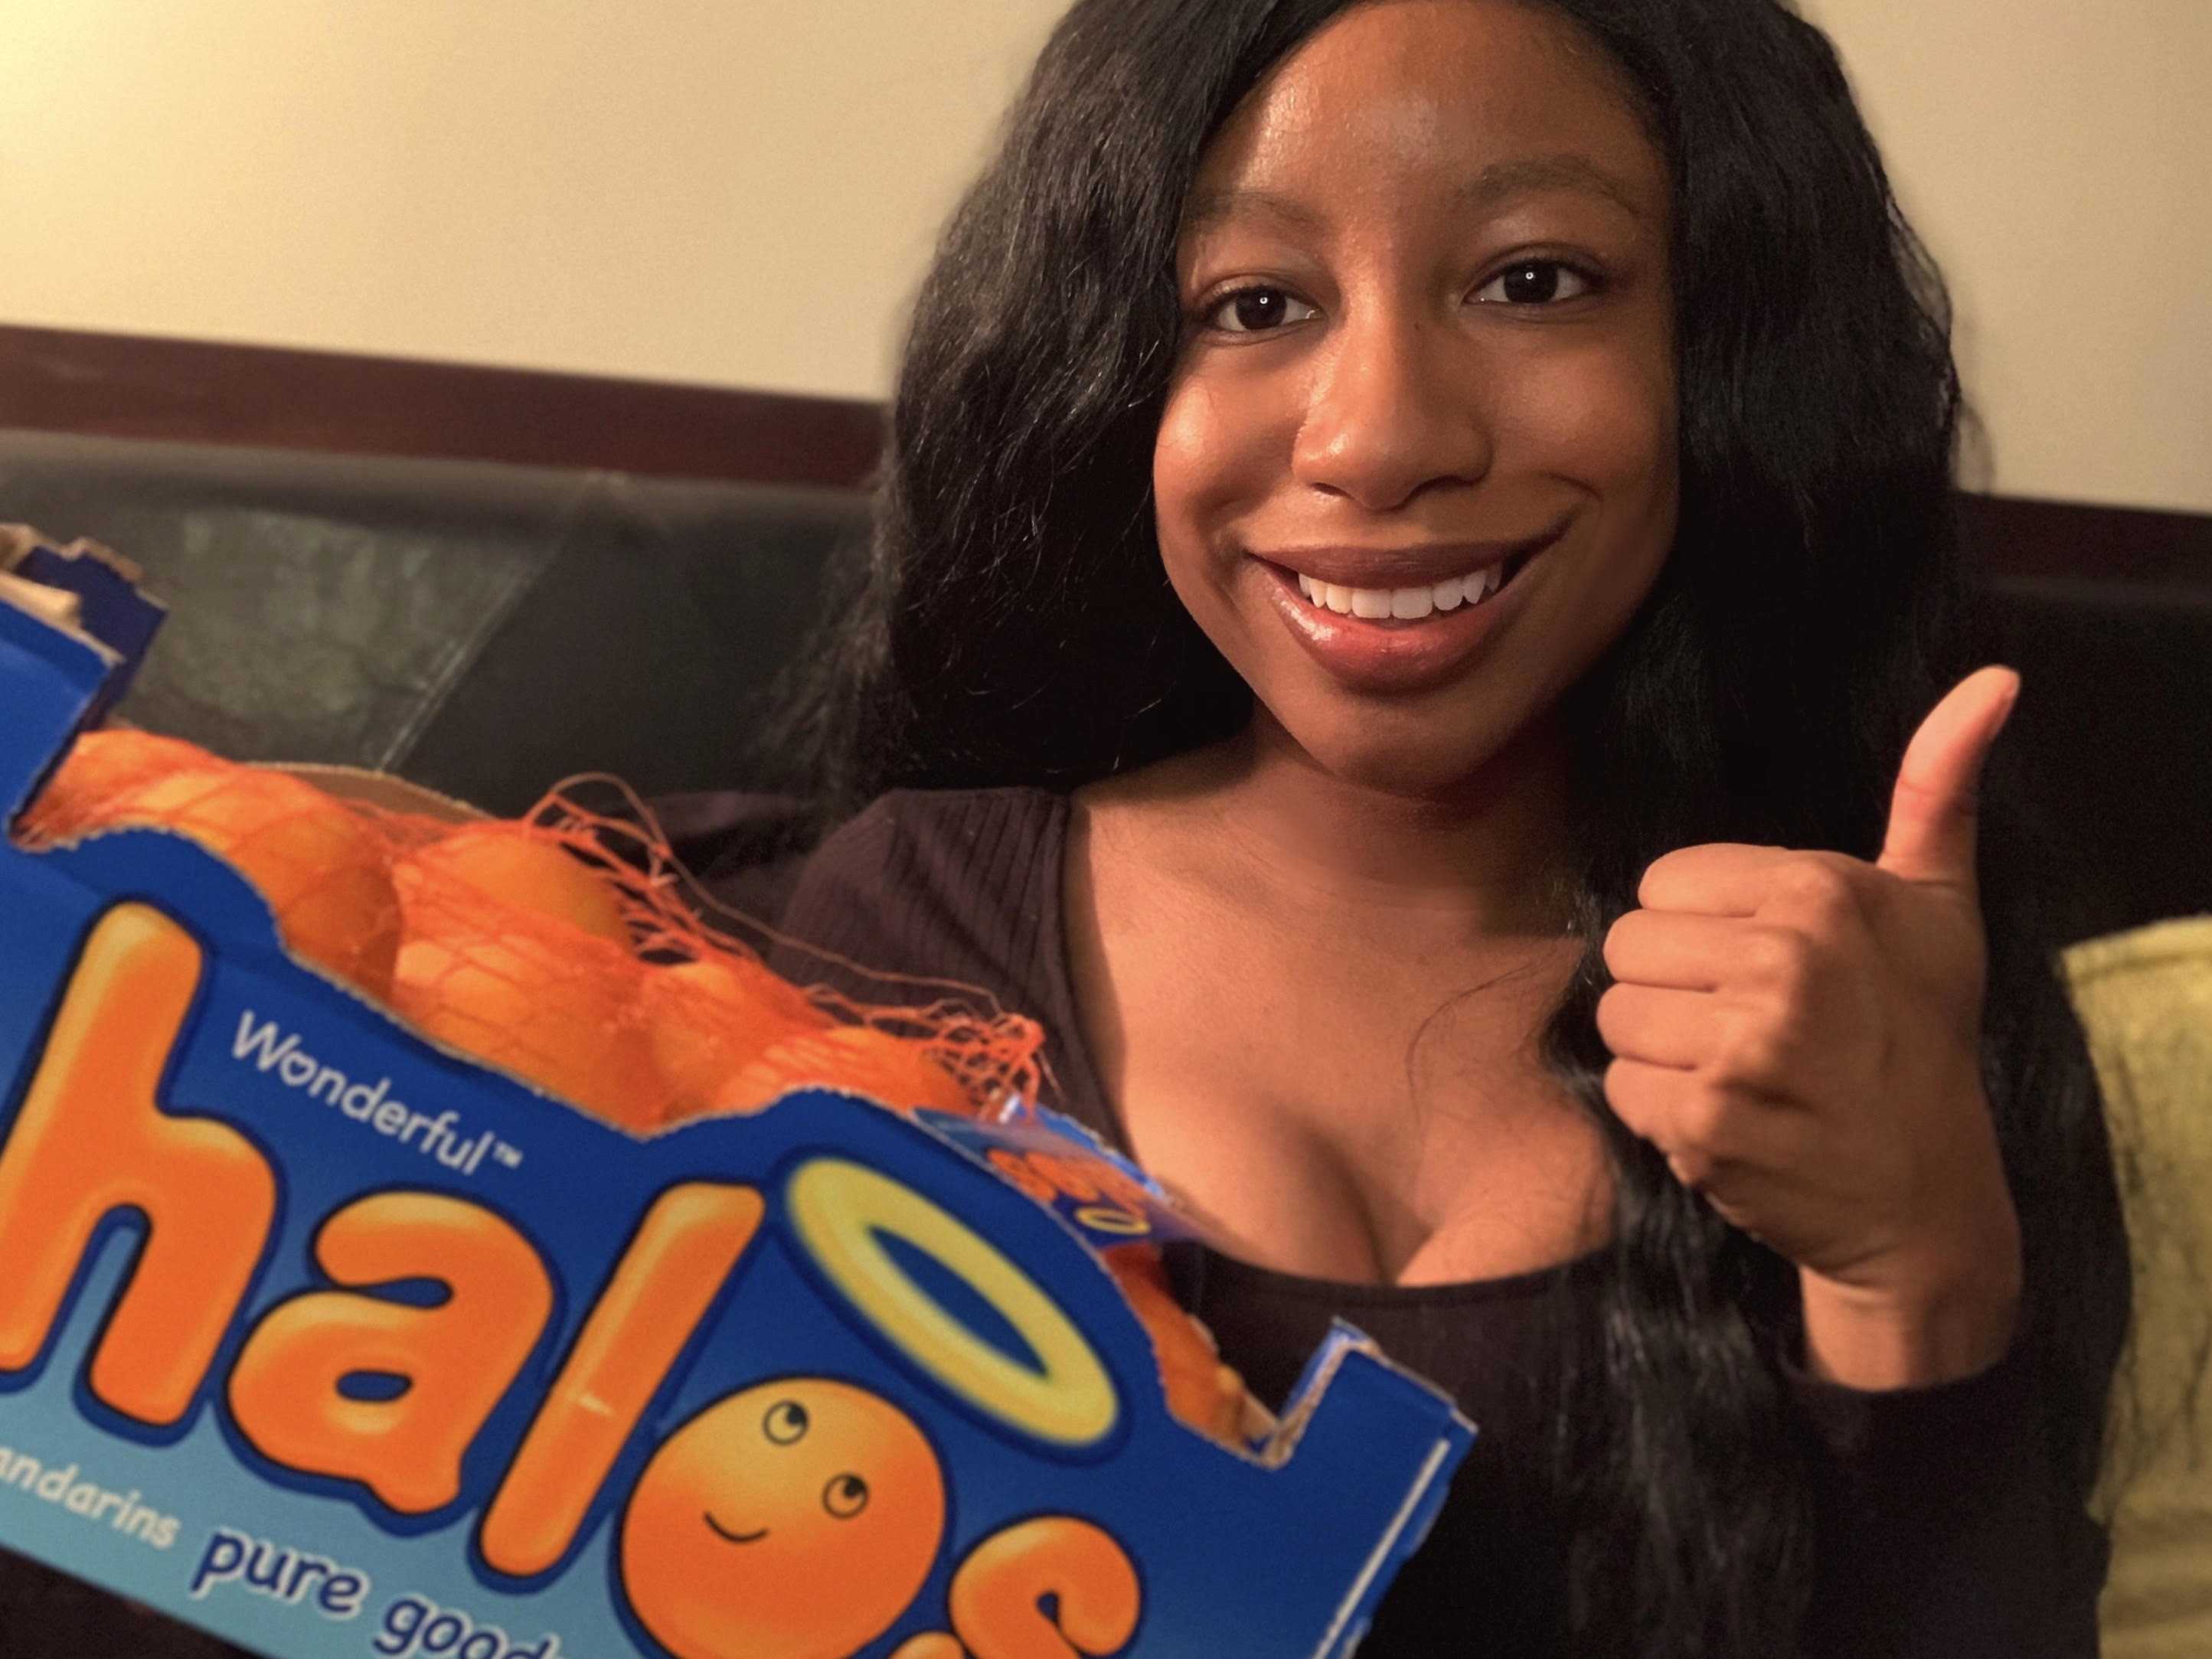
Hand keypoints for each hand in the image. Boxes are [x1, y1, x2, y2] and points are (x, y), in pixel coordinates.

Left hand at [1597, 667, 2024, 1388]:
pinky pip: (1620, 1087)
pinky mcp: (1705, 1120)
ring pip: (1615, 1016)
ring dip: (1659, 1051)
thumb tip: (1991, 680)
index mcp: (1819, 894)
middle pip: (1627, 945)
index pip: (1663, 882)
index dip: (1699, 929)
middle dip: (1672, 988)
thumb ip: (1936, 790)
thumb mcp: (1937, 908)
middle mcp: (1780, 962)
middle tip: (1743, 1026)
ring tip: (1733, 1071)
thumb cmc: (1917, 1040)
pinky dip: (1656, 1112)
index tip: (1759, 969)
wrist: (1924, 1201)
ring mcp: (1741, 1045)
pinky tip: (1722, 1119)